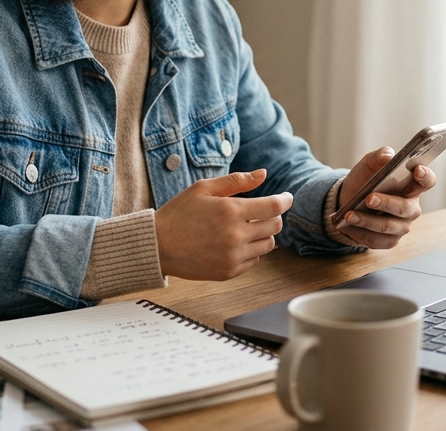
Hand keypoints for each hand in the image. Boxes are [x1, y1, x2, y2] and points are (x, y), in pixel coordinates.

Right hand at [155, 169, 292, 280]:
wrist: (158, 246)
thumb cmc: (179, 213)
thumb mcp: (204, 188)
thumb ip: (236, 181)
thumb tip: (263, 174)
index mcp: (231, 211)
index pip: (274, 206)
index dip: (285, 200)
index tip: (287, 197)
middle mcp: (235, 235)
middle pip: (275, 226)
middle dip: (272, 216)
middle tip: (261, 211)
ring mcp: (233, 256)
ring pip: (268, 245)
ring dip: (263, 234)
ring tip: (246, 227)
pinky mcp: (229, 272)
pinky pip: (254, 261)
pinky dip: (251, 251)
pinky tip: (235, 243)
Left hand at [335, 147, 435, 248]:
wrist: (348, 200)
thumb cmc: (365, 180)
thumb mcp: (369, 164)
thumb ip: (379, 156)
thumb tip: (387, 155)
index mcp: (411, 186)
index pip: (427, 182)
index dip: (425, 176)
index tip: (417, 170)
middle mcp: (410, 208)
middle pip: (404, 208)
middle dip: (386, 203)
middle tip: (368, 199)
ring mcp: (401, 226)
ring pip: (388, 226)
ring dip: (367, 221)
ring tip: (349, 215)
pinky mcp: (389, 240)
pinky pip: (377, 240)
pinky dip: (360, 233)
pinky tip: (347, 226)